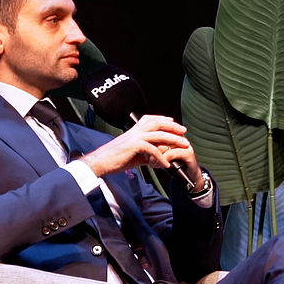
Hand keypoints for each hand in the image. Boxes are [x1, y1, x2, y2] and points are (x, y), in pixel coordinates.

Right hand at [81, 114, 201, 182]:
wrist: (99, 163)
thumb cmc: (112, 159)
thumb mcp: (132, 154)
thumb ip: (144, 153)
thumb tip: (155, 158)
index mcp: (133, 131)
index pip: (150, 119)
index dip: (163, 119)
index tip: (174, 122)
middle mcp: (134, 131)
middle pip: (158, 123)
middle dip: (173, 126)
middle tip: (184, 131)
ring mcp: (134, 137)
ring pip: (159, 134)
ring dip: (174, 139)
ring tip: (184, 145)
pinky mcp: (133, 146)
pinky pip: (152, 150)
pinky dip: (161, 158)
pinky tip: (166, 164)